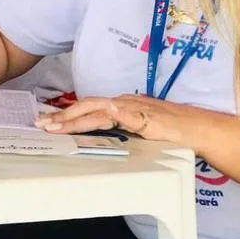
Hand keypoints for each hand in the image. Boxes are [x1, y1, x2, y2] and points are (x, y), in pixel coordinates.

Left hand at [34, 95, 203, 144]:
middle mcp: (124, 102)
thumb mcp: (138, 131)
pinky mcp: (145, 117)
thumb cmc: (171, 131)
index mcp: (121, 105)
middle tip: (41, 124)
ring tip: (55, 126)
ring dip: (73, 118)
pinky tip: (92, 118)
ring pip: (96, 110)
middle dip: (62, 115)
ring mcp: (134, 108)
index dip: (67, 114)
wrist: (197, 129)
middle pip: (86, 106)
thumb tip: (99, 136)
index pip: (89, 108)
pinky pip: (122, 115)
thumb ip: (120, 130)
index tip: (49, 121)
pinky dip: (107, 115)